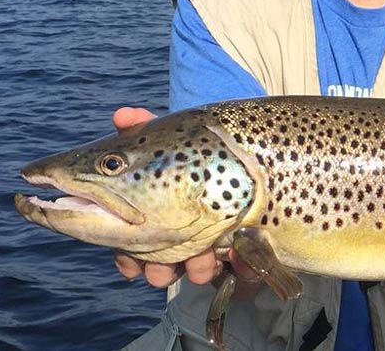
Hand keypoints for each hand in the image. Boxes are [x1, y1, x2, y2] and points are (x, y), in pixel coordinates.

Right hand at [111, 107, 263, 296]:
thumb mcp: (174, 138)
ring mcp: (220, 246)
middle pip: (163, 266)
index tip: (130, 262)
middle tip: (164, 268)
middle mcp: (185, 237)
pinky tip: (240, 254)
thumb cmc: (205, 150)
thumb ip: (144, 129)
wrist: (263, 154)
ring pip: (201, 271)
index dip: (129, 258)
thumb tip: (121, 114)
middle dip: (161, 270)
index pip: (133, 246)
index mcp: (158, 217)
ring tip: (205, 258)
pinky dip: (244, 265)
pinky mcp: (253, 252)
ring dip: (199, 268)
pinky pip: (248, 269)